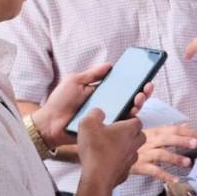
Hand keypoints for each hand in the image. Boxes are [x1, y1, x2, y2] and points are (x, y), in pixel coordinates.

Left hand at [33, 65, 152, 149]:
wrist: (49, 122)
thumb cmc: (60, 101)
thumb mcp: (75, 81)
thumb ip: (92, 74)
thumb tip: (110, 65)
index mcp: (101, 93)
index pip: (122, 87)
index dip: (135, 82)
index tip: (144, 75)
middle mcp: (107, 105)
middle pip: (130, 99)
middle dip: (142, 92)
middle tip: (146, 87)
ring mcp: (107, 118)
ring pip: (129, 112)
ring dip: (138, 104)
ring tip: (140, 97)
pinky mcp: (105, 131)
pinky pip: (121, 126)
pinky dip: (129, 119)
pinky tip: (133, 111)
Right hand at [75, 109, 144, 189]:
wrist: (97, 177)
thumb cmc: (95, 149)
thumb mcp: (88, 123)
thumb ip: (95, 113)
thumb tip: (98, 112)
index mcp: (129, 130)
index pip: (137, 121)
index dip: (129, 119)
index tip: (119, 120)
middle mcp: (133, 144)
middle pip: (140, 136)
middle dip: (132, 134)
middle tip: (117, 133)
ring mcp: (130, 160)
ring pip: (133, 151)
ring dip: (125, 149)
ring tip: (111, 148)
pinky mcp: (124, 173)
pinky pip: (124, 165)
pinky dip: (118, 163)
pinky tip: (106, 162)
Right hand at [131, 124, 196, 182]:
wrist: (115, 153)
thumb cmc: (137, 143)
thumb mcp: (152, 133)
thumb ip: (169, 130)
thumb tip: (186, 125)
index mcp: (155, 131)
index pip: (173, 129)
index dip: (188, 132)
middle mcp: (150, 141)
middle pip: (167, 139)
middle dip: (182, 140)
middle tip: (196, 143)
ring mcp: (145, 153)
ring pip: (161, 154)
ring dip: (175, 158)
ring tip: (188, 162)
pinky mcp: (140, 166)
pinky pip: (153, 171)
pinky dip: (164, 175)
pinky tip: (175, 179)